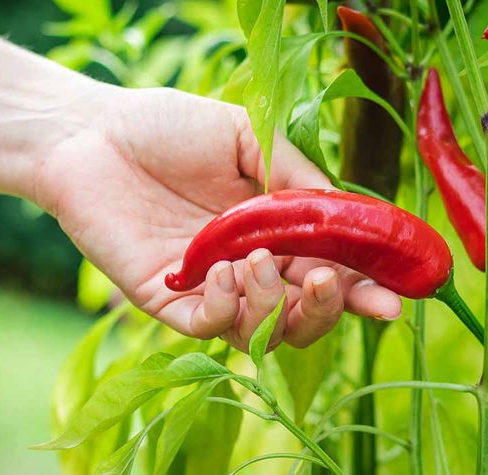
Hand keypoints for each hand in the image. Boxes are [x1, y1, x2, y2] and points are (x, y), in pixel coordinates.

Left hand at [33, 85, 401, 350]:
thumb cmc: (170, 128)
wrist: (94, 131)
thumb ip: (296, 176)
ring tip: (257, 259)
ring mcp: (209, 289)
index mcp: (275, 233)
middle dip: (328, 310)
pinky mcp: (166, 300)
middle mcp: (248, 268)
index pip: (326, 273)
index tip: (393, 298)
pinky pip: (209, 328)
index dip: (362, 290)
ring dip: (274, 306)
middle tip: (328, 283)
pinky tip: (226, 272)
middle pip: (302, 317)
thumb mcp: (249, 136)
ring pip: (263, 333)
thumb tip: (345, 213)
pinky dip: (229, 310)